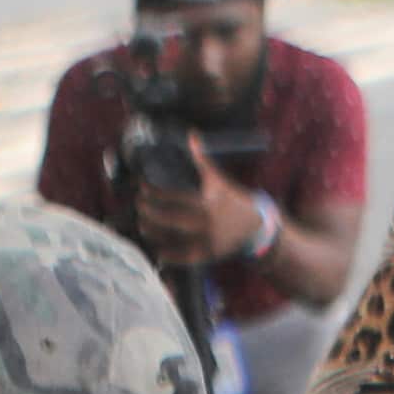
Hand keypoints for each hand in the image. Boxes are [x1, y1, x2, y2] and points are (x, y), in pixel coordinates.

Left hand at [126, 151, 259, 265]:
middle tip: (139, 204)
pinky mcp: (210, 254)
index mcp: (208, 200)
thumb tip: (191, 135)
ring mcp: (209, 239)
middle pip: (171, 218)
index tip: (142, 186)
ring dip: (155, 232)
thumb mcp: (218, 179)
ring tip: (142, 224)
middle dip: (151, 212)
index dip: (155, 191)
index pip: (175, 196)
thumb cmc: (232, 199)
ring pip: (175, 238)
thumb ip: (201, 160)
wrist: (255, 226)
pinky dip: (171, 256)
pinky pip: (186, 257)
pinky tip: (158, 252)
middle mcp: (208, 221)